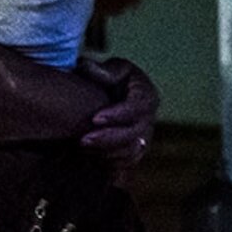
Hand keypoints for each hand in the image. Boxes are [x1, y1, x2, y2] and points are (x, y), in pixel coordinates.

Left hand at [76, 57, 157, 174]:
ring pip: (131, 152)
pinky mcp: (135, 152)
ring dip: (106, 153)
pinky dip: (109, 164)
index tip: (94, 118)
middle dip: (107, 139)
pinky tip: (89, 159)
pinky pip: (126, 164)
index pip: (137, 107)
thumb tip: (87, 67)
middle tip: (83, 140)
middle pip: (133, 134)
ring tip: (82, 150)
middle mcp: (149, 119)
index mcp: (146, 96)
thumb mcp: (111, 69)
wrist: (112, 97)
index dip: (117, 115)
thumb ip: (102, 70)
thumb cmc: (111, 79)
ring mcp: (144, 138)